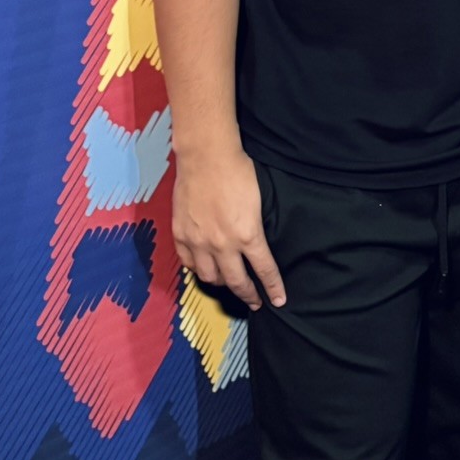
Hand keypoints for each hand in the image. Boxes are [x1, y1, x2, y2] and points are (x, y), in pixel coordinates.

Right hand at [171, 150, 285, 309]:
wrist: (206, 157)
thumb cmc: (238, 172)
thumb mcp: (259, 203)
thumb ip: (255, 230)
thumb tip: (256, 246)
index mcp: (248, 235)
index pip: (264, 271)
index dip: (272, 288)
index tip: (278, 300)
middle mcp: (223, 244)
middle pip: (236, 282)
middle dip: (249, 295)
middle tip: (256, 302)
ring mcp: (198, 242)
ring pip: (210, 278)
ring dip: (222, 283)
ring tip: (229, 282)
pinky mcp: (181, 235)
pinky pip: (189, 263)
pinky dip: (198, 269)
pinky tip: (205, 267)